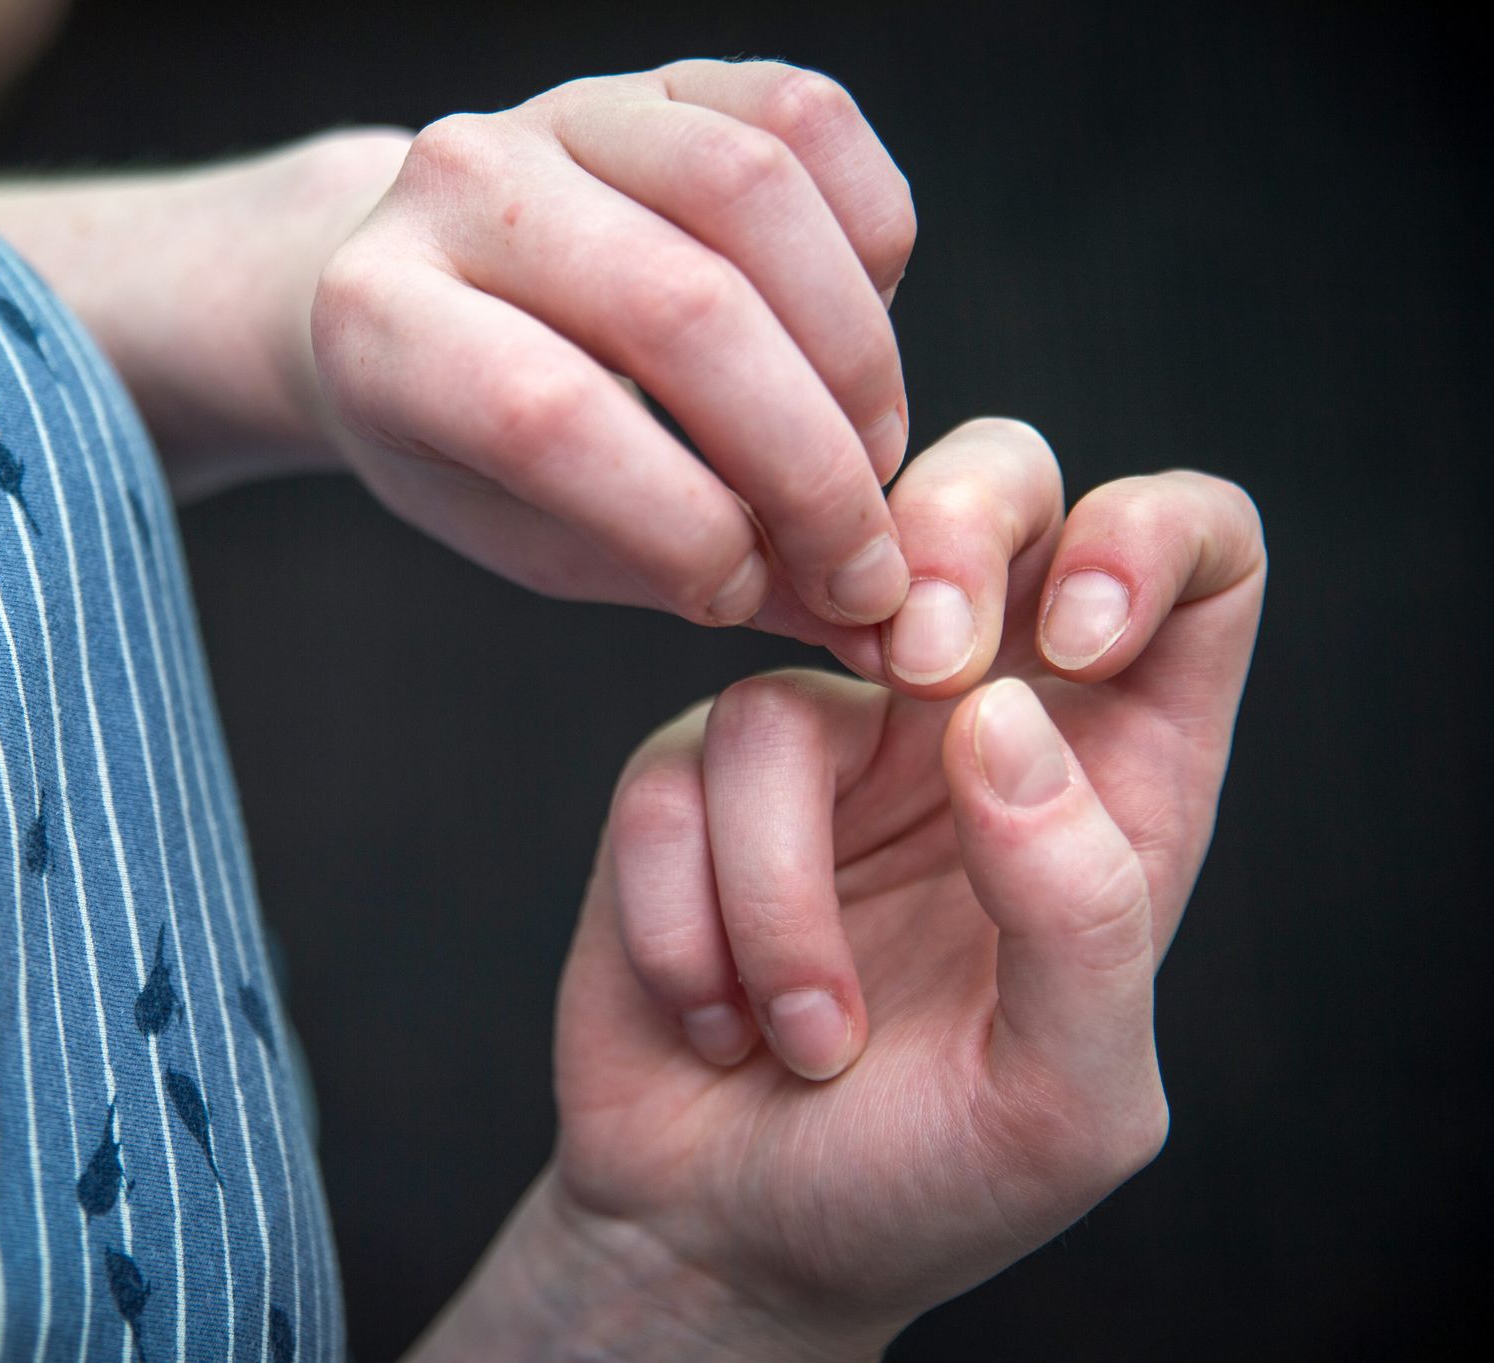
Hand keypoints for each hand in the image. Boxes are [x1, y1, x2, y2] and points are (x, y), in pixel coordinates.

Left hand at [310, 60, 916, 633]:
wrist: (421, 294)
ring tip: (871, 453)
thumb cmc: (474, 447)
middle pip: (678, 306)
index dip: (680, 523)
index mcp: (383, 321)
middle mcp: (457, 188)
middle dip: (805, 460)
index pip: (546, 417)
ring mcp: (560, 111)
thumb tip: (868, 626)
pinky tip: (866, 329)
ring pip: (753, 192)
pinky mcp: (659, 77)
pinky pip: (805, 117)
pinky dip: (870, 236)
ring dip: (852, 352)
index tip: (748, 596)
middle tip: (860, 557)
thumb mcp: (534, 537)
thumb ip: (681, 573)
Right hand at [544, 419, 1265, 1358]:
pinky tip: (717, 1022)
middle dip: (952, 534)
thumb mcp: (1067, 1096)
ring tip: (803, 1040)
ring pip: (787, 696)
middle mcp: (973, 729)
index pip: (1194, 561)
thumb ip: (1081, 908)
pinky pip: (673, 779)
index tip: (1073, 642)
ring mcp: (826, 746)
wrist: (731, 1240)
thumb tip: (1004, 717)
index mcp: (1116, 779)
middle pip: (996, 488)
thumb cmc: (926, 1184)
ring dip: (783, 903)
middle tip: (918, 669)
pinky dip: (691, 926)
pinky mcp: (689, 787)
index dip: (1147, 540)